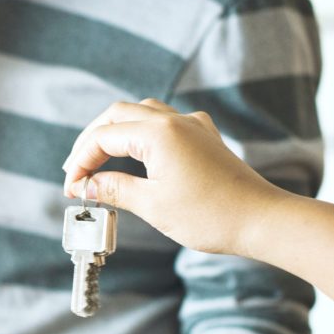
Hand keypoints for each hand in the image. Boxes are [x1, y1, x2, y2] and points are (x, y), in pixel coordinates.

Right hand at [61, 99, 285, 255]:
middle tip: (76, 171)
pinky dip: (141, 133)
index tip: (71, 189)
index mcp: (158, 133)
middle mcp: (175, 121)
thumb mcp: (153, 205)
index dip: (81, 162)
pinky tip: (137, 153)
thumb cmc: (210, 215)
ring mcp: (192, 126)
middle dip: (91, 141)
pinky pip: (165, 122)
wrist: (261, 220)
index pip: (103, 137)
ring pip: (141, 113)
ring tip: (99, 160)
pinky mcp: (204, 138)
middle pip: (117, 115)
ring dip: (115, 132)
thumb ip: (114, 189)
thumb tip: (87, 185)